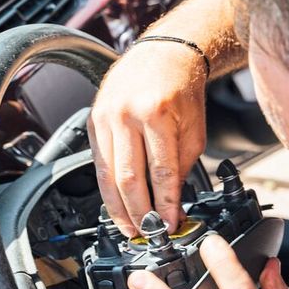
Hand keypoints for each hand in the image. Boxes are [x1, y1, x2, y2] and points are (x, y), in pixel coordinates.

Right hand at [89, 42, 207, 236]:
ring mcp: (106, 117)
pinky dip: (107, 189)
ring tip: (130, 229)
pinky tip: (116, 206)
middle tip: (148, 234)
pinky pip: (99, 163)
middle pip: (130, 178)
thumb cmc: (182, 90)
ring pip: (108, 176)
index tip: (170, 224)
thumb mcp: (194, 130)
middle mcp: (126, 114)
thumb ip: (182, 167)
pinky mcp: (93, 120)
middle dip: (139, 213)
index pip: (161, 172)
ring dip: (119, 208)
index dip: (165, 204)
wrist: (163, 55)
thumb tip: (173, 204)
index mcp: (157, 114)